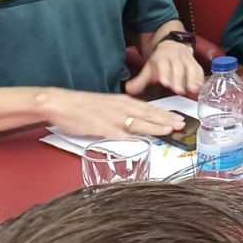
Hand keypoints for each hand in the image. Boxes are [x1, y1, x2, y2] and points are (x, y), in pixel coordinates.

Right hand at [41, 88, 183, 137]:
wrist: (62, 103)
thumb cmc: (84, 106)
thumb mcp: (109, 106)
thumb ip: (123, 115)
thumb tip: (137, 124)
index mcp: (124, 102)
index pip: (150, 108)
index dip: (165, 114)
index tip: (179, 119)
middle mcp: (121, 107)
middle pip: (148, 114)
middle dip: (166, 120)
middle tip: (181, 124)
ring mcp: (110, 117)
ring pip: (136, 122)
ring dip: (153, 126)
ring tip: (168, 130)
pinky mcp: (98, 126)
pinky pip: (114, 132)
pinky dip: (125, 136)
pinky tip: (136, 140)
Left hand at [126, 35, 203, 96]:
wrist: (172, 44)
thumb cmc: (160, 60)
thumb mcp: (149, 67)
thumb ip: (140, 80)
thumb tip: (129, 89)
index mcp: (162, 57)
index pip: (163, 64)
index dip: (164, 73)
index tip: (165, 83)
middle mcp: (175, 56)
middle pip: (178, 67)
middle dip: (179, 79)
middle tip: (178, 90)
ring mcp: (186, 58)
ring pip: (190, 66)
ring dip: (192, 78)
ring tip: (192, 89)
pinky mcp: (194, 61)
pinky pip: (199, 68)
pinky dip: (200, 77)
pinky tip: (200, 86)